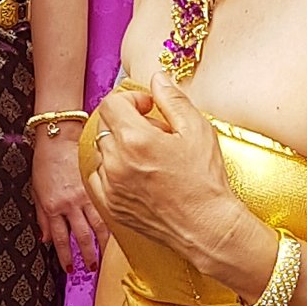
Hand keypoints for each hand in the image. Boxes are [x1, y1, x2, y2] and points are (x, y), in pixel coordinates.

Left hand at [30, 130, 105, 274]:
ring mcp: (86, 194)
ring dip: (103, 243)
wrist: (59, 137)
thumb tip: (44, 239)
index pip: (60, 239)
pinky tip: (118, 230)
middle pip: (81, 236)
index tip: (70, 269)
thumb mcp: (36, 191)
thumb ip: (41, 217)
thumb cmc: (45, 161)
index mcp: (52, 206)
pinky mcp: (98, 184)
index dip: (66, 257)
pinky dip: (113, 221)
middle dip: (87, 255)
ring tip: (106, 254)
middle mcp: (70, 203)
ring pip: (99, 225)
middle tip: (92, 267)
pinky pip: (107, 207)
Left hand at [81, 74, 245, 267]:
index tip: (149, 107)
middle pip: (107, 125)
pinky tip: (137, 174)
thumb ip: (172, 99)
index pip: (112, 103)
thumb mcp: (197, 129)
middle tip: (157, 133)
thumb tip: (157, 78)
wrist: (207, 227)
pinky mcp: (111, 206)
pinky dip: (113, 171)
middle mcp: (116, 162)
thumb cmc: (205, 180)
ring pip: (104, 152)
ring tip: (150, 157)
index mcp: (135, 139)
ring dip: (121, 147)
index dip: (131, 99)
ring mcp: (111, 186)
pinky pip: (99, 177)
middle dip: (129, 122)